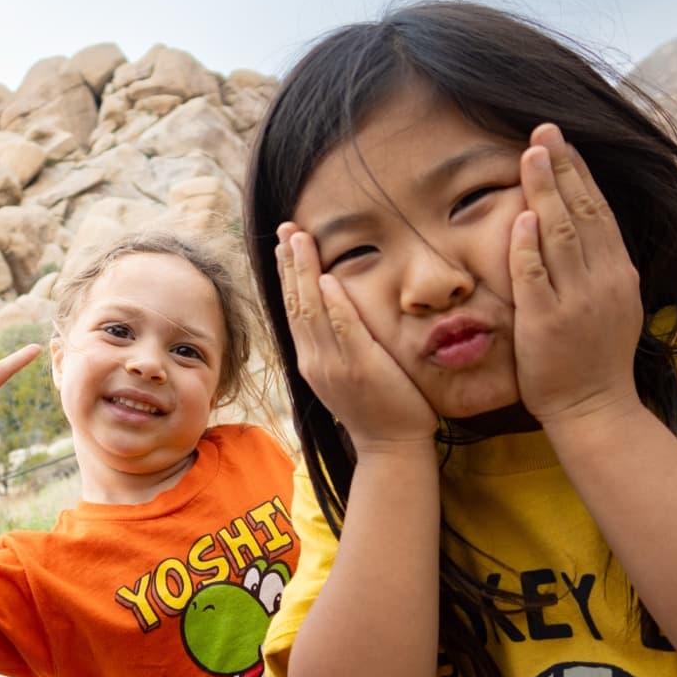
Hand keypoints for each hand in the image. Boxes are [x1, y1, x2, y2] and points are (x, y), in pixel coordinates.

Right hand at [277, 223, 436, 450]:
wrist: (390, 448)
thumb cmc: (378, 410)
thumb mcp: (349, 375)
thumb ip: (341, 344)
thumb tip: (339, 312)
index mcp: (311, 359)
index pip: (294, 308)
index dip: (288, 274)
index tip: (286, 242)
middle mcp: (315, 359)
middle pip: (295, 302)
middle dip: (290, 263)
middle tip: (287, 228)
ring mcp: (334, 364)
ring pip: (312, 311)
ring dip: (304, 273)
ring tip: (300, 239)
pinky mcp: (360, 367)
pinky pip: (344, 329)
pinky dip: (334, 304)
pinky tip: (327, 279)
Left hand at [509, 124, 642, 426]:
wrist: (595, 408)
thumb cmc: (594, 358)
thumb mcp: (607, 305)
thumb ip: (594, 269)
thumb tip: (577, 233)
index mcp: (617, 272)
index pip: (597, 212)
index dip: (579, 174)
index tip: (562, 143)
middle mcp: (602, 279)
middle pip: (581, 212)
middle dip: (562, 168)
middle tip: (544, 130)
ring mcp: (575, 300)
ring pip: (560, 235)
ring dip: (545, 192)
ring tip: (531, 156)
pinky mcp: (547, 322)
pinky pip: (537, 277)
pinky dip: (528, 247)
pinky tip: (520, 217)